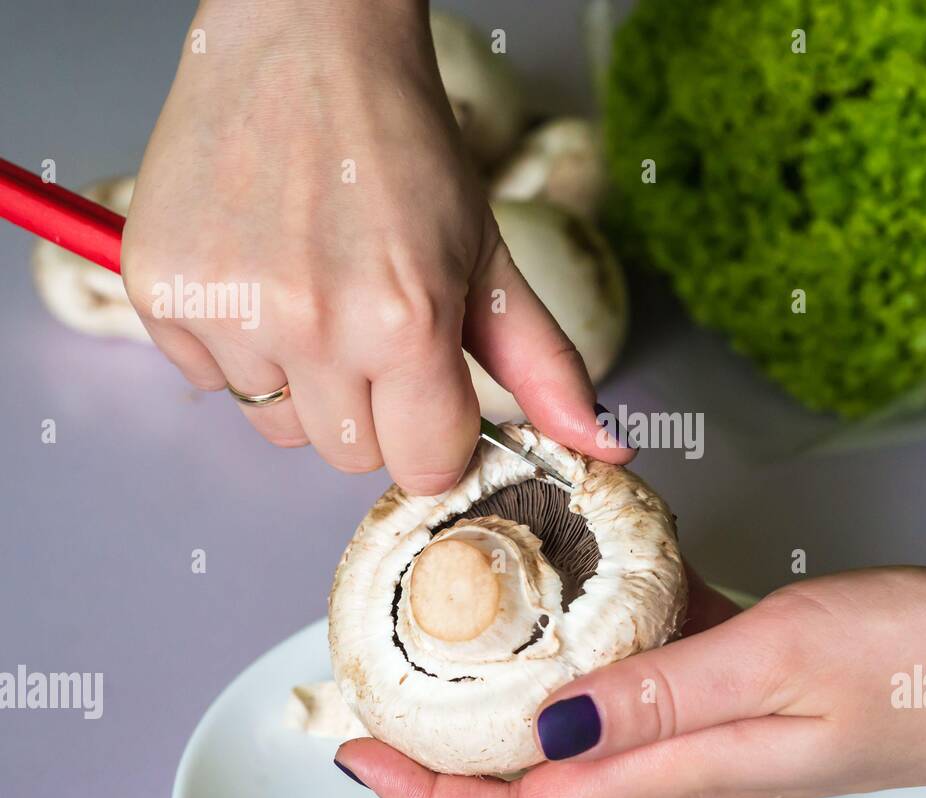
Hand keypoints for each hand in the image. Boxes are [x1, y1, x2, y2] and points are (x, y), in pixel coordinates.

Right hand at [121, 0, 626, 492]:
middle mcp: (313, 325)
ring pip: (279, 425)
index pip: (426, 465)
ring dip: (303, 382)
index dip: (436, 434)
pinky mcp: (162, 293)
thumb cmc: (402, 145)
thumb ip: (544, 366)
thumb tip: (602, 447)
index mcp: (406, 320)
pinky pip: (209, 380)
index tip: (432, 396)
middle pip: (351, 454)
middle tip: (372, 323)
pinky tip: (259, 272)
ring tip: (314, 288)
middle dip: (374, 409)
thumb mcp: (487, 256)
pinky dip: (237, 347)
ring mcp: (229, 310)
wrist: (306, 43)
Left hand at [335, 565, 925, 797]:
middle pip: (538, 780)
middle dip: (450, 753)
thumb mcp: (779, 656)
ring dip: (514, 694)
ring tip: (462, 633)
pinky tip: (587, 589)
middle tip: (387, 689)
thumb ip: (659, 694)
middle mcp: (685, 753)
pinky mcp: (742, 679)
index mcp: (682, 762)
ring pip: (585, 724)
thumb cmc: (920, 664)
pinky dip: (595, 643)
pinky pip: (644, 672)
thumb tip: (545, 724)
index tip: (362, 752)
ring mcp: (713, 717)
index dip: (432, 797)